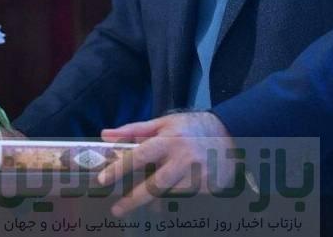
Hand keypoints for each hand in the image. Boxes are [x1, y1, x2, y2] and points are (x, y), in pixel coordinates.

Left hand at [98, 112, 233, 216]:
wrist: (230, 132)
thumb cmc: (190, 127)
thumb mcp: (164, 123)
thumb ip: (134, 130)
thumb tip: (105, 135)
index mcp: (169, 138)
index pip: (140, 155)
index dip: (119, 168)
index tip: (102, 179)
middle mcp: (183, 158)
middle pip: (154, 185)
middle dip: (133, 200)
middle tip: (116, 209)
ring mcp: (196, 174)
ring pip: (168, 196)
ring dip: (152, 203)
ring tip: (138, 204)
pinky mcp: (207, 187)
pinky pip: (183, 199)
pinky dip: (170, 202)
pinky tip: (163, 202)